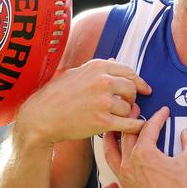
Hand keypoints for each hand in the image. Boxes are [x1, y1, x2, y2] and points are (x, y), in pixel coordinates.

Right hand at [14, 58, 151, 145]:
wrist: (41, 117)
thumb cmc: (56, 94)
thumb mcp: (76, 73)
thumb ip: (98, 68)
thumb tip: (116, 60)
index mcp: (98, 67)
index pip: (129, 72)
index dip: (139, 82)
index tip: (145, 89)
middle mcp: (103, 81)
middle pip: (132, 89)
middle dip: (132, 99)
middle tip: (127, 106)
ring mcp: (103, 102)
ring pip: (129, 108)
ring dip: (127, 114)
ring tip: (116, 117)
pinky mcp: (103, 122)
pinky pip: (129, 124)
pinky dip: (135, 126)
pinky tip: (136, 127)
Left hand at [98, 106, 186, 187]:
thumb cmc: (186, 187)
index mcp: (144, 153)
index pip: (149, 128)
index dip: (158, 117)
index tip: (164, 111)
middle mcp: (130, 165)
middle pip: (126, 137)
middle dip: (131, 121)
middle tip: (136, 112)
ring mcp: (126, 182)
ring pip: (110, 158)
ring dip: (108, 143)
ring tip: (108, 134)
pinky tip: (108, 186)